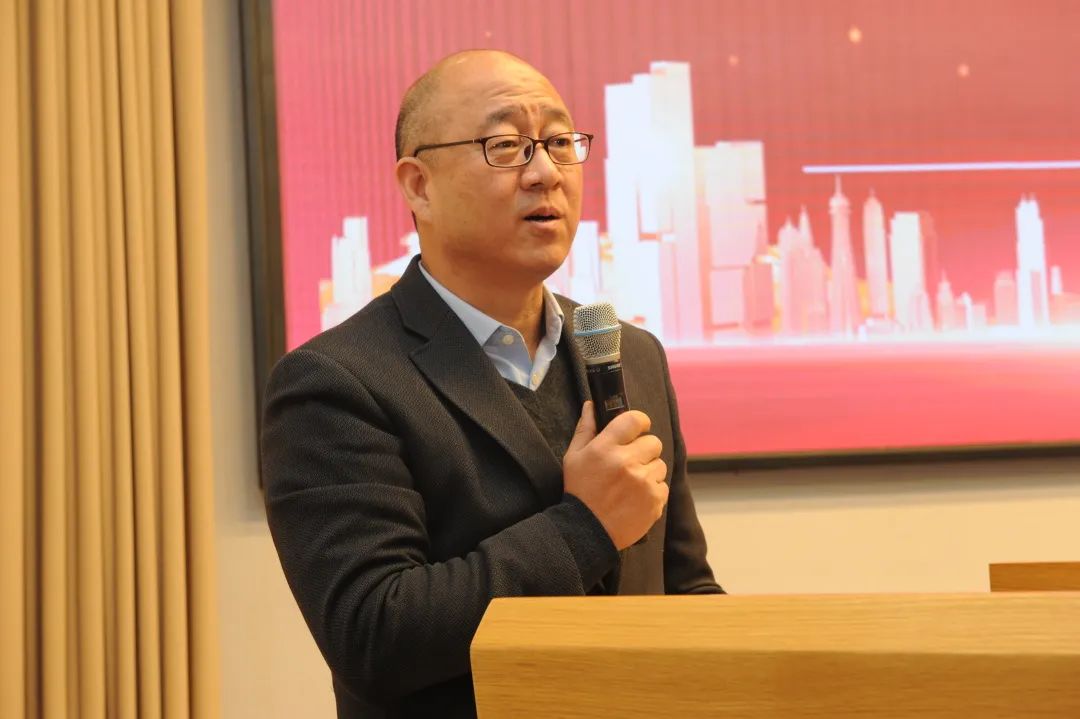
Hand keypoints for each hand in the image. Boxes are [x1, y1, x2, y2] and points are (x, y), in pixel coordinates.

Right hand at [562, 401, 668, 549]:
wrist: (587, 531)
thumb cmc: (580, 491)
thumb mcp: (574, 457)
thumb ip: (585, 429)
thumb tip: (591, 405)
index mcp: (606, 447)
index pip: (636, 419)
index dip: (639, 423)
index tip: (637, 430)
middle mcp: (627, 462)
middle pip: (653, 442)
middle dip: (644, 450)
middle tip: (631, 463)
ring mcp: (643, 482)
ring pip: (660, 465)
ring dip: (649, 472)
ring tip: (632, 484)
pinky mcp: (655, 500)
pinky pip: (663, 486)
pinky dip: (653, 491)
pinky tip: (637, 498)